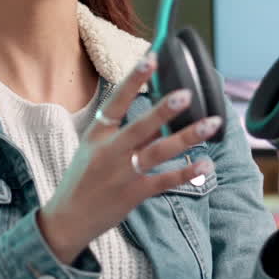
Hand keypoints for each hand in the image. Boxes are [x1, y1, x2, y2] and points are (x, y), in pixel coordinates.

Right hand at [37, 53, 220, 264]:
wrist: (67, 220)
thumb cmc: (83, 178)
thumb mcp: (93, 148)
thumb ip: (122, 131)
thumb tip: (157, 111)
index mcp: (97, 134)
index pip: (116, 101)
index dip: (134, 80)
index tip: (151, 59)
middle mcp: (109, 151)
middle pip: (140, 126)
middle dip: (164, 110)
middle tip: (187, 94)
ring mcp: (122, 174)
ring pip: (158, 152)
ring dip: (187, 137)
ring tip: (212, 123)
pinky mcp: (134, 194)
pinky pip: (165, 181)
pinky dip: (187, 173)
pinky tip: (206, 164)